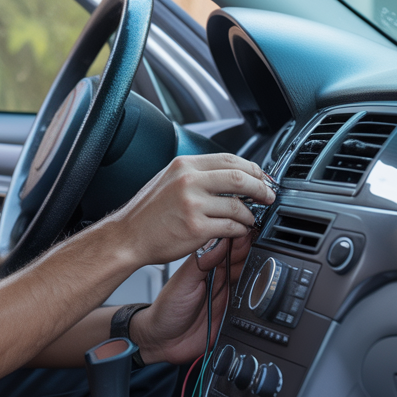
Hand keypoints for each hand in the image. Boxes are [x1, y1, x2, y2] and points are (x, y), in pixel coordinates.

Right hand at [107, 154, 273, 267]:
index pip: (229, 159)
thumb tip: (230, 175)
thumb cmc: (147, 213)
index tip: (261, 178)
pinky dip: (240, 229)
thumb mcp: (168, 180)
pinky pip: (230, 227)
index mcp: (184, 166)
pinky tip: (238, 230)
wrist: (128, 237)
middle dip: (261, 188)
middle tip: (268, 196)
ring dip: (250, 214)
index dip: (252, 168)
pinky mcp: (196, 228)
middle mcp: (189, 181)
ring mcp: (193, 205)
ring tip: (249, 218)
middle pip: (240, 178)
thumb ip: (196, 174)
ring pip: (238, 205)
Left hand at [130, 235, 251, 364]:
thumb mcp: (183, 281)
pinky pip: (253, 304)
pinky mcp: (235, 315)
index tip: (246, 232)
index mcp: (208, 266)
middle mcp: (221, 279)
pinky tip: (260, 292)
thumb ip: (202, 261)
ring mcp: (229, 296)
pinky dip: (258, 298)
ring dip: (258, 273)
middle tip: (255, 249)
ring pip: (252, 280)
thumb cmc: (167, 309)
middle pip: (245, 261)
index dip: (240, 238)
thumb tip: (221, 240)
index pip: (229, 247)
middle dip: (253, 253)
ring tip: (258, 267)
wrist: (165, 342)